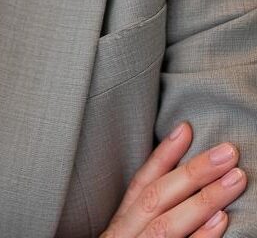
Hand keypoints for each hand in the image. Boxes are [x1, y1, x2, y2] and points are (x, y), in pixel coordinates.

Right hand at [100, 122, 246, 236]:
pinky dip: (200, 237)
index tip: (186, 128)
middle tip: (228, 152)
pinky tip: (221, 220)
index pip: (141, 183)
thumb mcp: (128, 233)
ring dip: (203, 200)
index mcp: (120, 224)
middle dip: (193, 173)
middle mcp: (124, 235)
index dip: (162, 155)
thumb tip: (179, 177)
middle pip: (156, 198)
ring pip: (167, 225)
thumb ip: (144, 213)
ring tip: (235, 179)